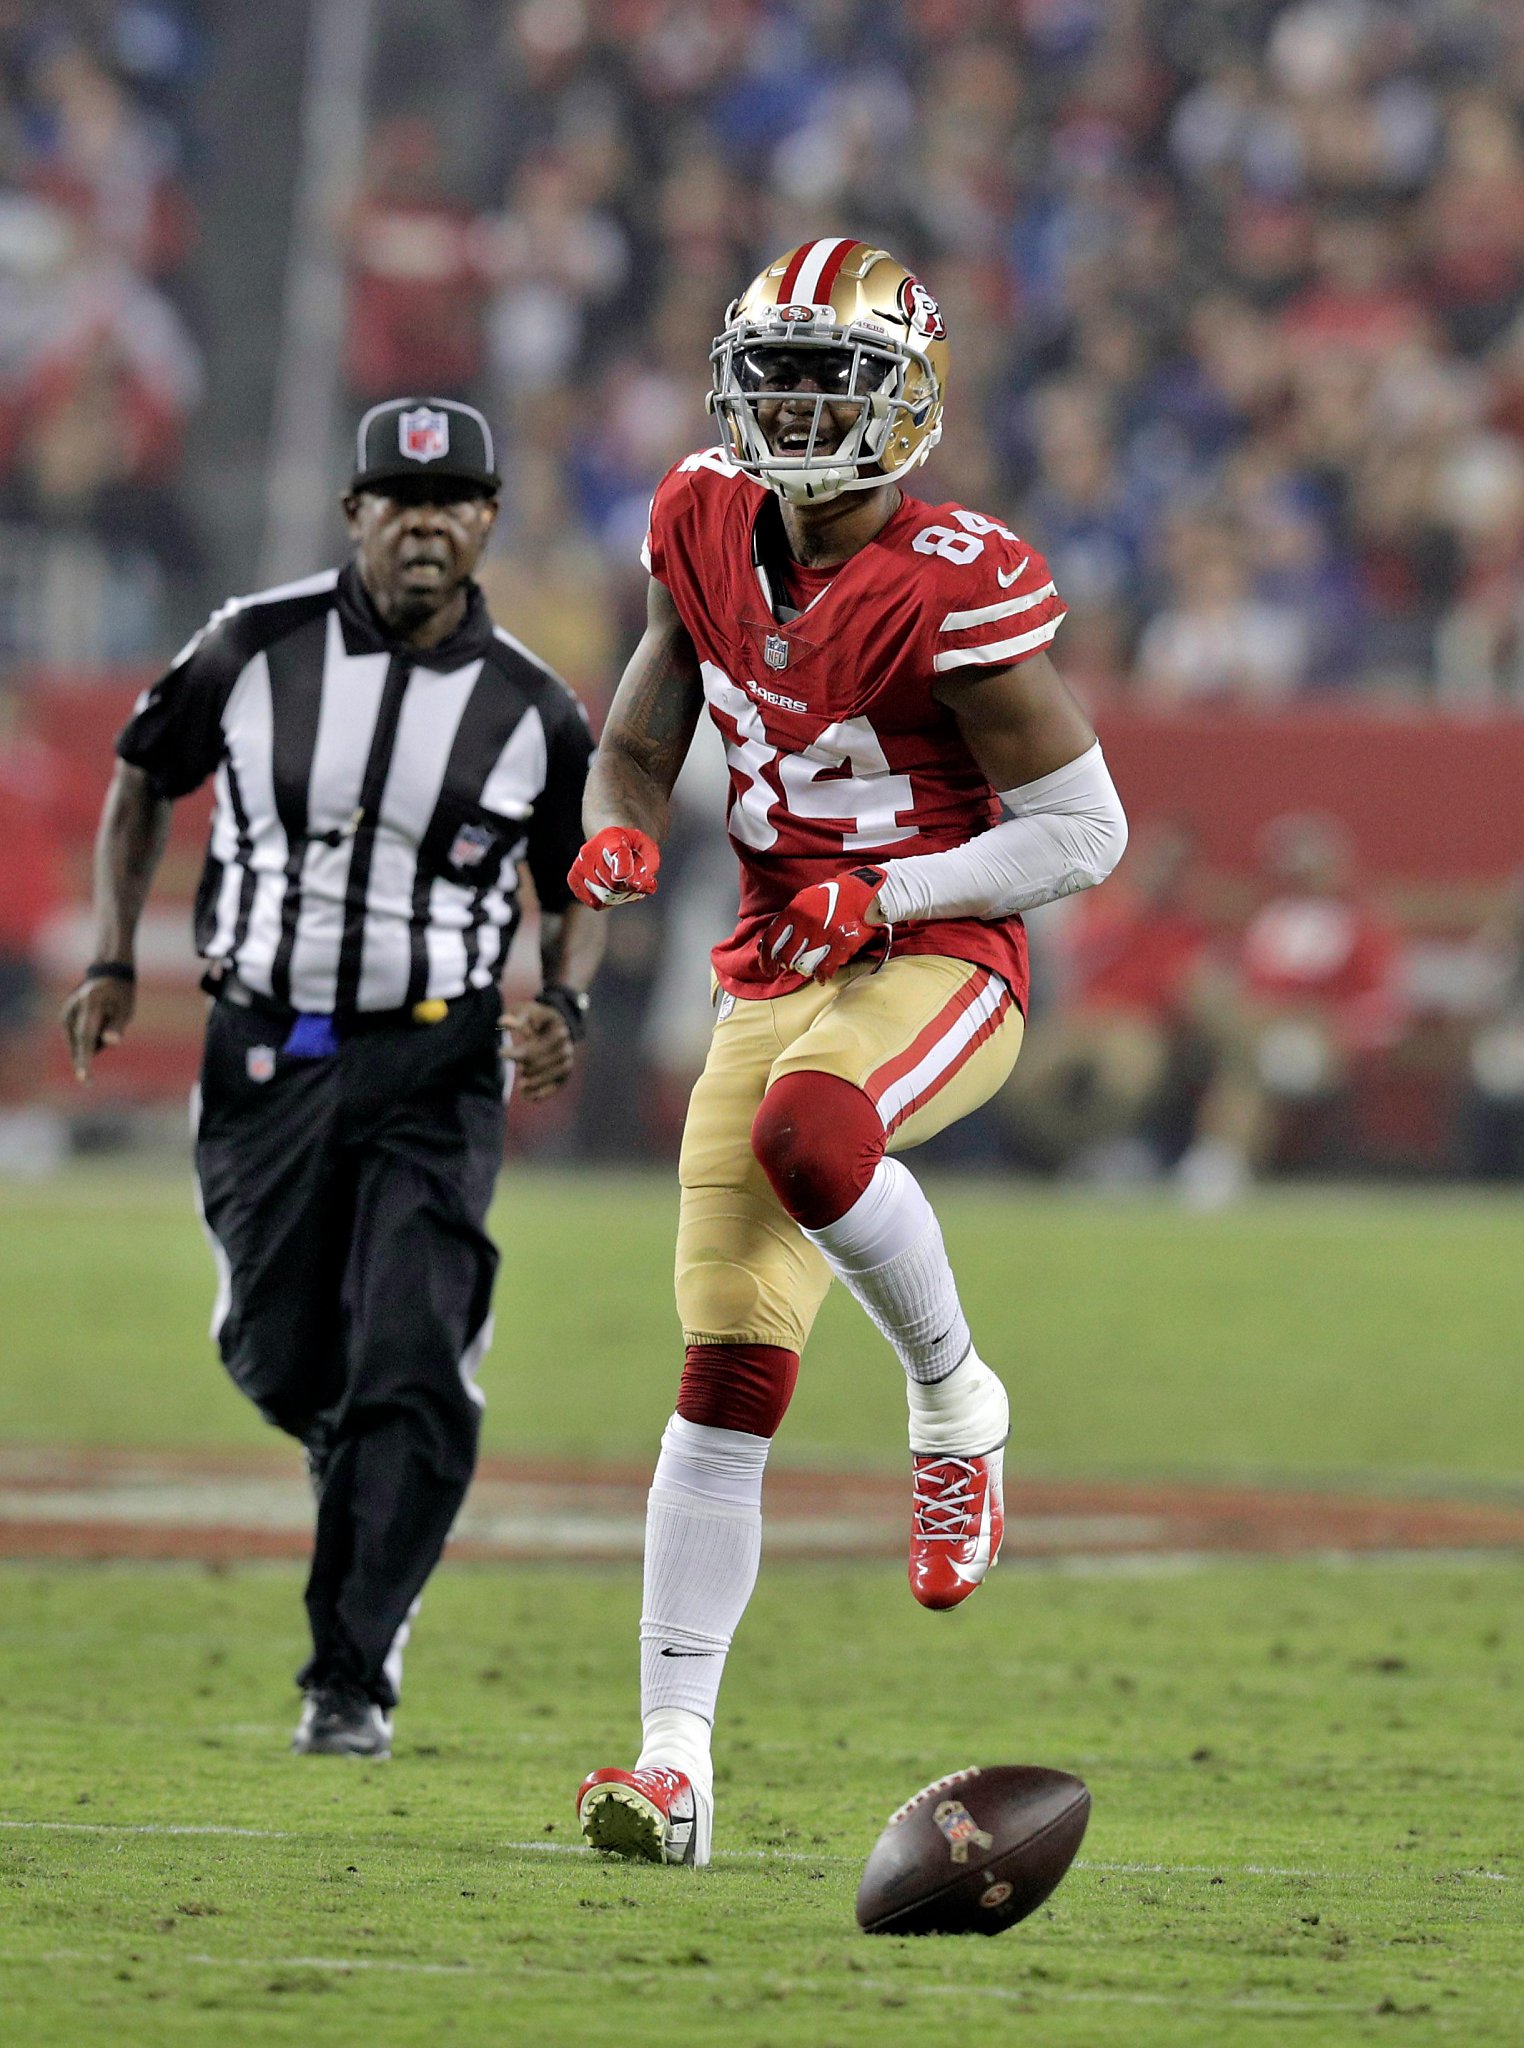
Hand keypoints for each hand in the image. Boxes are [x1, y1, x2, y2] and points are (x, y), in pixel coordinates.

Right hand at [62, 974, 135, 1082]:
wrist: (107, 976)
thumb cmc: (121, 995)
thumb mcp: (126, 1010)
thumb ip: (117, 1027)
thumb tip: (112, 1044)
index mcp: (90, 1004)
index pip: (86, 1037)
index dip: (85, 1059)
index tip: (84, 1077)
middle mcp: (73, 1009)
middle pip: (83, 1042)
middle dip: (96, 1046)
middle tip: (111, 1020)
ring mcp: (66, 1013)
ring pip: (81, 1042)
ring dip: (95, 1040)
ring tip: (106, 1018)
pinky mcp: (64, 1018)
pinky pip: (78, 1038)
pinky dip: (89, 1036)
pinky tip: (97, 1021)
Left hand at [501, 1000, 574, 1101]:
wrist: (553, 1027)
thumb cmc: (535, 1018)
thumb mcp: (526, 1011)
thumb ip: (516, 1017)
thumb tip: (503, 1022)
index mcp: (557, 1028)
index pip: (535, 1045)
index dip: (517, 1053)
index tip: (500, 1052)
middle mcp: (566, 1046)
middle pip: (543, 1061)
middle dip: (528, 1067)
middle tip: (517, 1070)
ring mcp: (568, 1060)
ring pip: (553, 1075)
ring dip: (536, 1081)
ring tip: (521, 1085)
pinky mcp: (565, 1074)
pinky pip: (557, 1086)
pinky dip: (543, 1093)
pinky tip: (529, 1097)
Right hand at [568, 826, 659, 907]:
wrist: (608, 841)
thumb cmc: (631, 847)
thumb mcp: (647, 849)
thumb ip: (651, 865)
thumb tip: (643, 886)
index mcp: (613, 838)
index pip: (617, 855)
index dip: (621, 867)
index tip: (623, 876)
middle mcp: (591, 851)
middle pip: (614, 884)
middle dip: (630, 889)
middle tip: (636, 882)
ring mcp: (579, 865)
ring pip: (604, 897)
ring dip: (620, 896)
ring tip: (624, 884)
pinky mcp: (573, 879)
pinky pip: (595, 902)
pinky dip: (607, 901)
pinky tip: (611, 889)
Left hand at [760, 867, 888, 982]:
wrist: (863, 893)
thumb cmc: (831, 897)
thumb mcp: (803, 901)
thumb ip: (785, 922)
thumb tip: (764, 946)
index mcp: (794, 911)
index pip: (771, 941)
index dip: (766, 960)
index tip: (768, 969)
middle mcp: (806, 924)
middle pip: (787, 956)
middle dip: (787, 964)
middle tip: (790, 965)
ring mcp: (824, 935)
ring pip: (804, 965)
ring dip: (804, 969)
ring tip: (808, 966)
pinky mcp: (841, 944)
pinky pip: (825, 968)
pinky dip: (821, 976)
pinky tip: (821, 977)